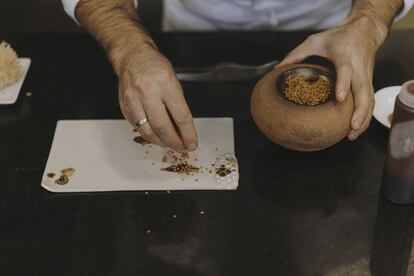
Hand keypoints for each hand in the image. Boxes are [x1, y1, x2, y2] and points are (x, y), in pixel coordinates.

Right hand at [116, 45, 197, 151]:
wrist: (132, 56)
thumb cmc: (154, 67)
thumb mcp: (174, 81)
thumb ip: (178, 104)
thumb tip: (183, 129)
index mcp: (165, 83)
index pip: (180, 115)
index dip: (188, 133)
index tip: (192, 143)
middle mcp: (148, 92)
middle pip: (163, 126)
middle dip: (174, 142)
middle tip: (181, 148)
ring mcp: (133, 99)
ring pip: (148, 131)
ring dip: (161, 142)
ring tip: (169, 144)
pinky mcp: (124, 106)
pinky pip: (137, 127)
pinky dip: (148, 135)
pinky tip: (156, 136)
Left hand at [278, 18, 386, 139]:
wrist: (364, 31)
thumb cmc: (338, 37)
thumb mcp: (315, 40)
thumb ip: (296, 54)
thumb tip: (277, 69)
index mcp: (344, 56)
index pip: (347, 70)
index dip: (344, 84)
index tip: (340, 98)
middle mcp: (358, 67)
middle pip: (365, 91)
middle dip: (360, 111)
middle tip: (351, 127)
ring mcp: (366, 76)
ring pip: (370, 99)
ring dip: (364, 118)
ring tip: (352, 135)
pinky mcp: (369, 81)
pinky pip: (370, 101)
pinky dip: (365, 116)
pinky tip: (355, 129)